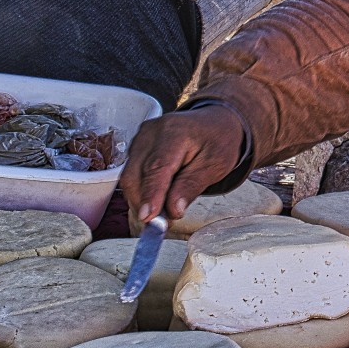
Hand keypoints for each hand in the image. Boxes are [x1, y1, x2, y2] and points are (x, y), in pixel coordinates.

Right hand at [118, 105, 244, 223]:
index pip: (157, 167)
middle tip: (161, 225)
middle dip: (145, 203)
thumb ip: (191, 186)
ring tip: (163, 213)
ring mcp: (141, 137)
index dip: (151, 194)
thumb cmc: (218, 141)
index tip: (148, 218)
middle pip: (136, 175)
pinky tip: (158, 199)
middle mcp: (152, 132)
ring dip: (142, 199)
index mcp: (176, 132)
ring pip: (130, 177)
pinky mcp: (137, 145)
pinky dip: (142, 190)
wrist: (215, 122)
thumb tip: (173, 210)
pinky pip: (132, 173)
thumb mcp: (215, 165)